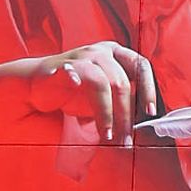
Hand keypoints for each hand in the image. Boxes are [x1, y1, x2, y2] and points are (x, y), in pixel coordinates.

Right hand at [31, 42, 156, 144]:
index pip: (141, 66)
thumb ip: (121, 105)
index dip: (148, 89)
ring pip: (102, 82)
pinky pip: (72, 71)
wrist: (40, 85)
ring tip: (106, 134)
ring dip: (106, 113)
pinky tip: (75, 85)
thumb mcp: (105, 97)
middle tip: (124, 138)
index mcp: (117, 55)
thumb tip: (136, 128)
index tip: (150, 112)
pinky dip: (73, 77)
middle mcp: (102, 52)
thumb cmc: (75, 92)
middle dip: (125, 115)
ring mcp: (82, 56)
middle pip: (122, 82)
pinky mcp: (62, 65)